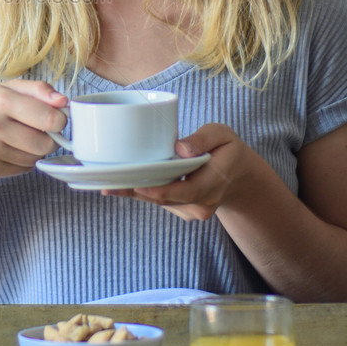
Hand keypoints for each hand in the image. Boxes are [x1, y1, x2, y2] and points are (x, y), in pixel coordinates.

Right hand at [0, 80, 67, 180]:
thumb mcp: (6, 89)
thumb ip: (38, 90)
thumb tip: (64, 101)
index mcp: (0, 99)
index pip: (49, 118)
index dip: (60, 120)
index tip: (55, 118)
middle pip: (45, 143)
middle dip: (48, 138)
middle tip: (39, 131)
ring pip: (35, 158)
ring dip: (35, 151)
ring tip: (20, 139)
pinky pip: (23, 169)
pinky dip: (22, 162)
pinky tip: (9, 151)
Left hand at [102, 123, 257, 221]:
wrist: (238, 176)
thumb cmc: (227, 149)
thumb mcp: (222, 134)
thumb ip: (203, 139)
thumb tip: (181, 148)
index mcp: (215, 182)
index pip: (186, 191)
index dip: (161, 190)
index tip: (138, 187)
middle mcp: (203, 202)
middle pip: (166, 199)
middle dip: (137, 192)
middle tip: (108, 187)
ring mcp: (193, 210)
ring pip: (160, 202)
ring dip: (135, 193)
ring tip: (108, 185)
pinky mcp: (182, 211)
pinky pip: (160, 202)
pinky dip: (142, 192)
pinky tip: (122, 185)